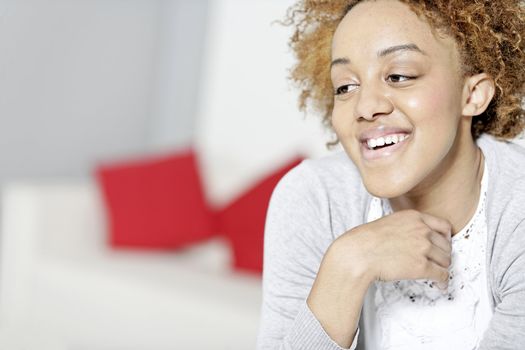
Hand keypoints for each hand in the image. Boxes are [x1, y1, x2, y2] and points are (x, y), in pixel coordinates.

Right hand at [335, 209, 451, 288]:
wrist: (358, 253)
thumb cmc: (365, 241)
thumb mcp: (389, 223)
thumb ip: (406, 227)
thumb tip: (414, 239)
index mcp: (414, 217)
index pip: (443, 225)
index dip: (445, 238)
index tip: (443, 244)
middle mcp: (421, 230)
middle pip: (446, 245)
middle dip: (443, 255)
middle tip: (438, 262)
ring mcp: (422, 247)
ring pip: (445, 260)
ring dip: (442, 269)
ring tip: (438, 274)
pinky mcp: (421, 266)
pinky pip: (441, 274)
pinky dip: (442, 281)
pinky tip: (439, 284)